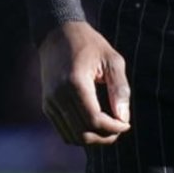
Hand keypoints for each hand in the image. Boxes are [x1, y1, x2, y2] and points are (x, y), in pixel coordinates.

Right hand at [37, 21, 131, 145]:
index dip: (113, 128)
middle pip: (83, 133)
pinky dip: (81, 134)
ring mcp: (50, 102)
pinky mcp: (47, 106)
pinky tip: (95, 125)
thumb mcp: (112, 60)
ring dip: (93, 139)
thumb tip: (123, 119)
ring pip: (72, 137)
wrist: (58, 33)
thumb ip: (120, 89)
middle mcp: (58, 96)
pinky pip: (64, 131)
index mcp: (75, 83)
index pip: (94, 120)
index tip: (127, 124)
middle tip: (120, 127)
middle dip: (105, 137)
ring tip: (109, 127)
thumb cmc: (90, 44)